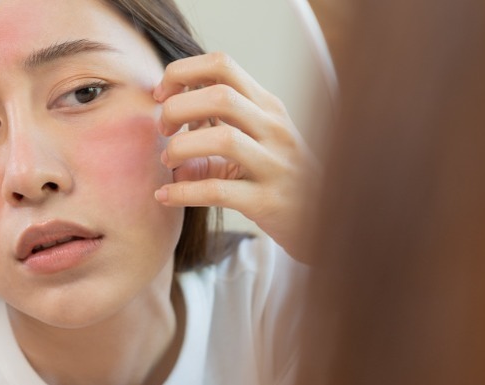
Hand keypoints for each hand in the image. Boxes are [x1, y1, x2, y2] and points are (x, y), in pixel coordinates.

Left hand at [152, 52, 319, 261]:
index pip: (222, 65)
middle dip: (178, 108)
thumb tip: (166, 116)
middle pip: (219, 96)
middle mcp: (274, 128)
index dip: (182, 73)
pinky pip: (218, 191)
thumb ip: (215, 123)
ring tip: (167, 161)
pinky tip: (164, 196)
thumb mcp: (254, 139)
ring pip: (222, 139)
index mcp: (266, 106)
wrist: (322, 218)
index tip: (161, 95)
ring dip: (180, 147)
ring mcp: (274, 164)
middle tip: (163, 130)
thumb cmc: (277, 174)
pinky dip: (183, 192)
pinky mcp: (267, 201)